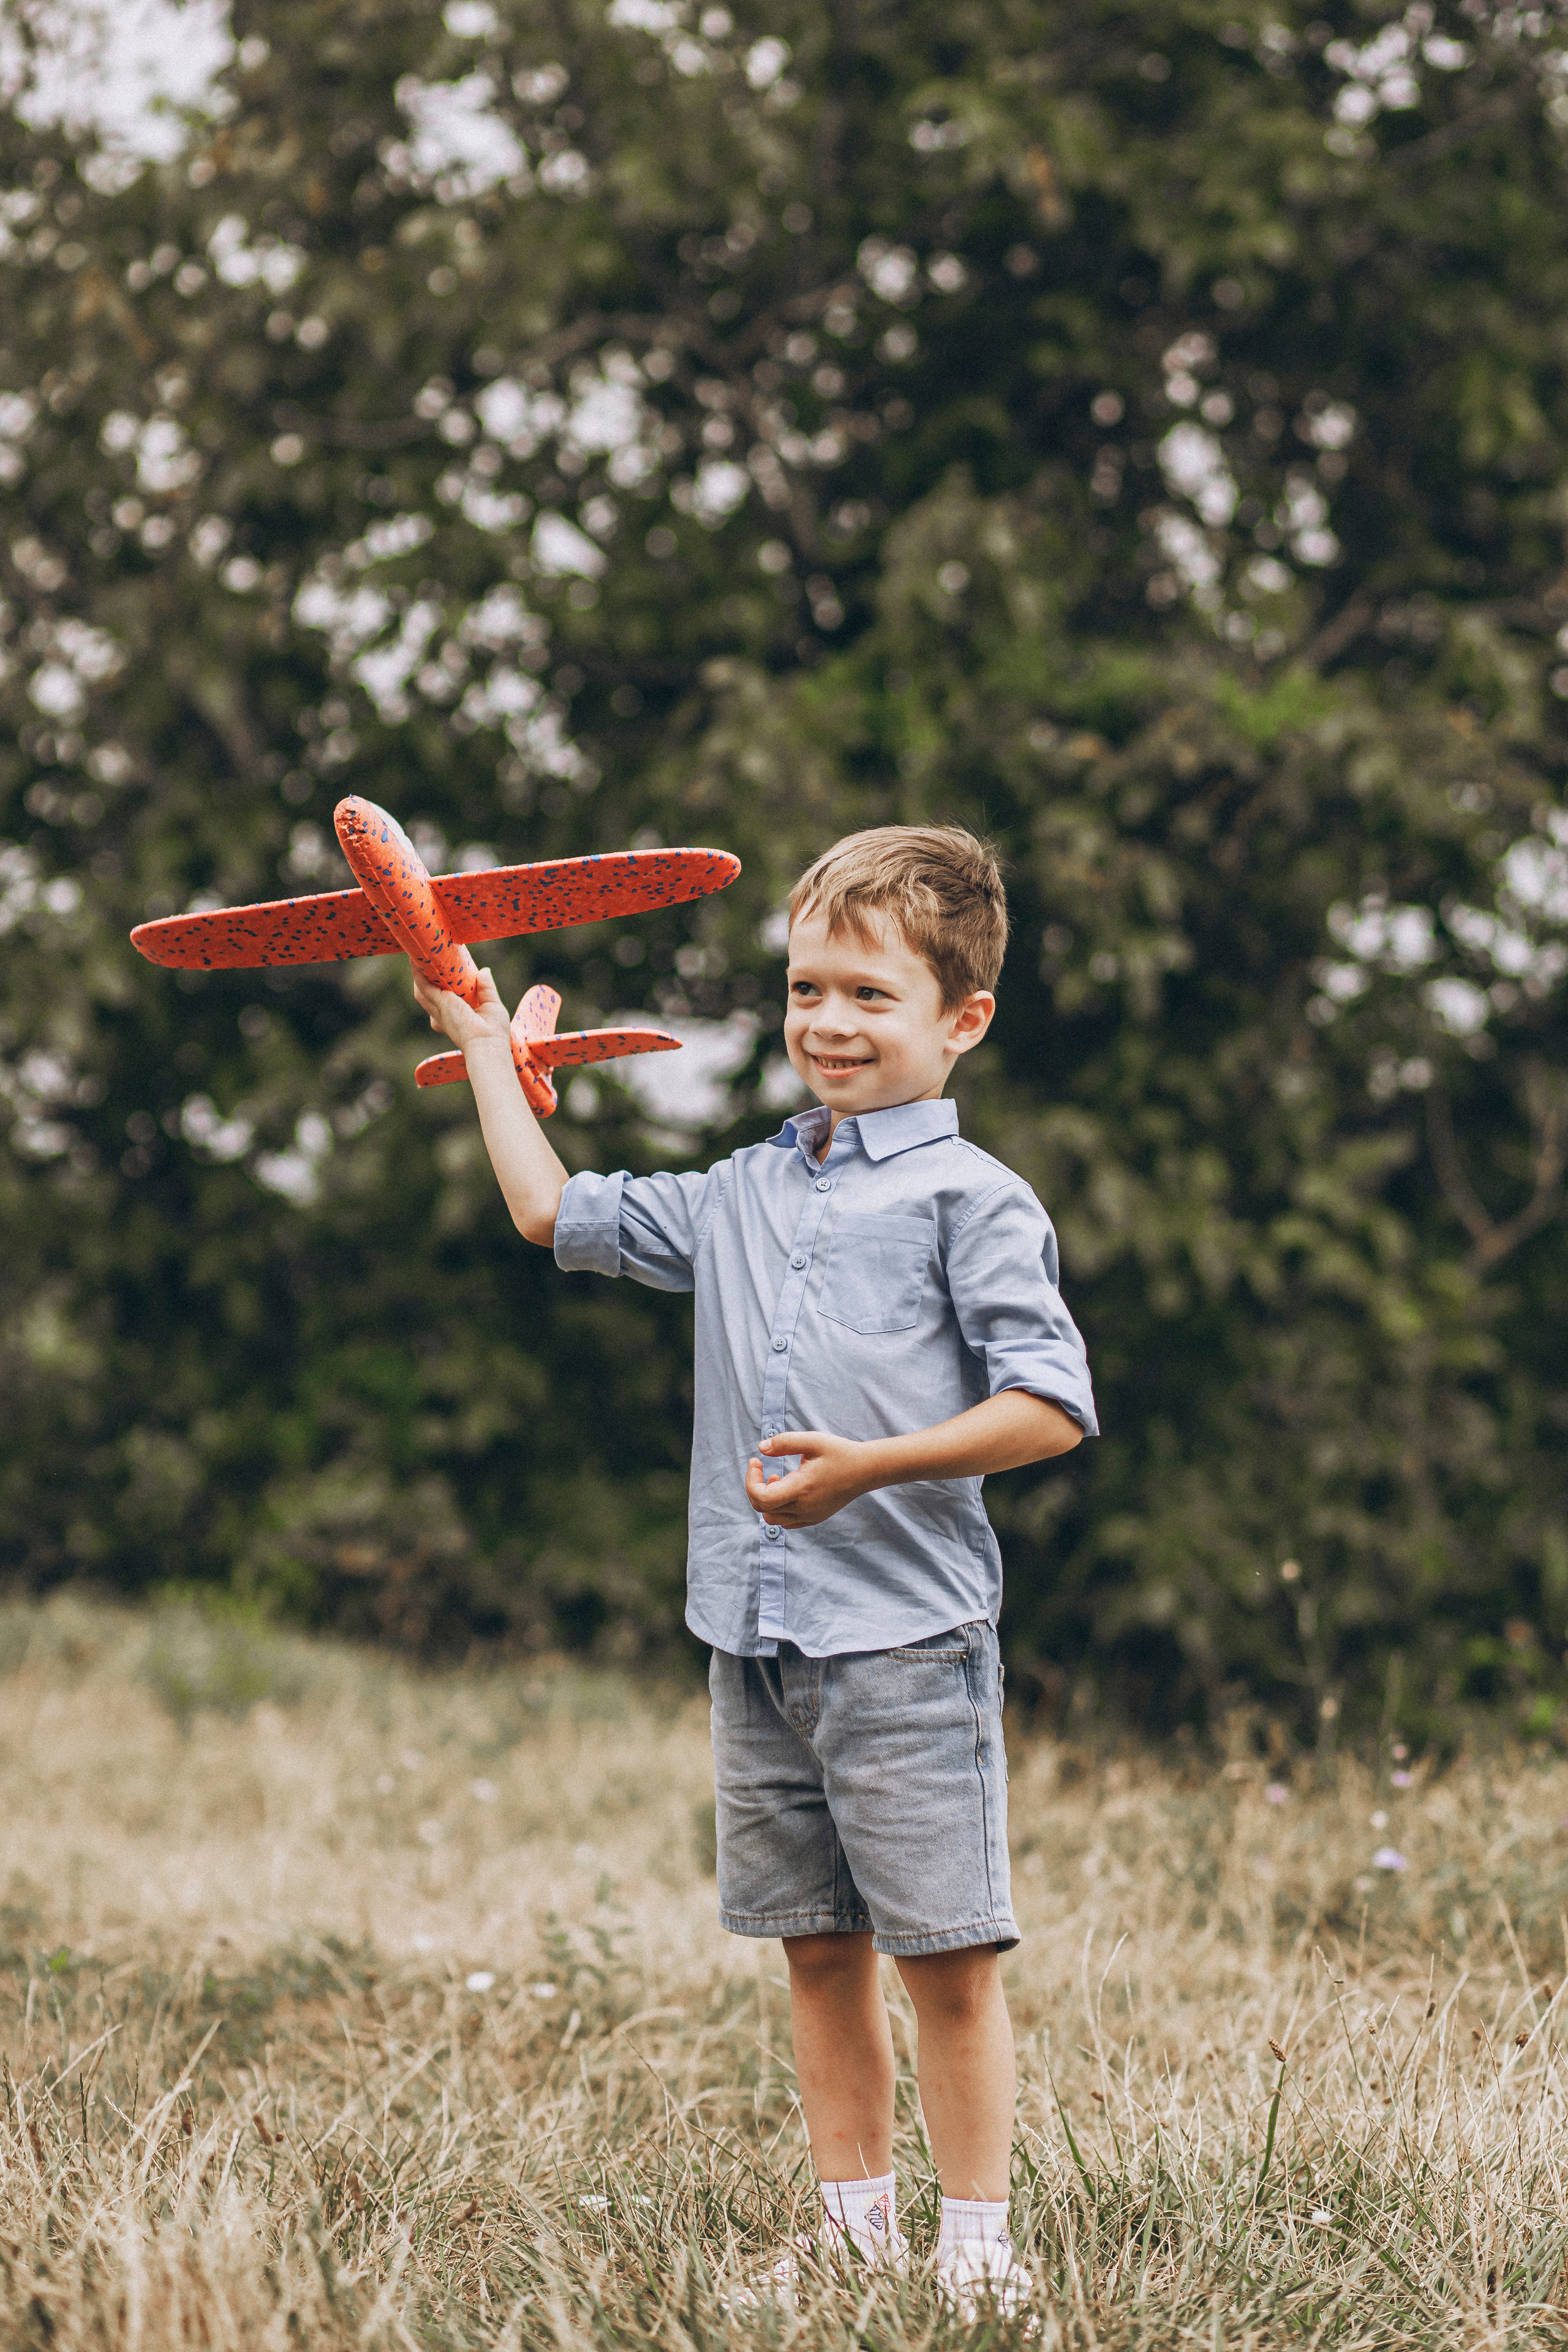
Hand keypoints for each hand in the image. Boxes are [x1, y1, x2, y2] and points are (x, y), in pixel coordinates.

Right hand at [412, 964, 511, 1053]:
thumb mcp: (492, 1004)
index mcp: (457, 1015)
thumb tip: (484, 970)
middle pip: (430, 993)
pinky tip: (415, 960)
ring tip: (420, 954)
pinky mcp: (440, 1003)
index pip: (446, 998)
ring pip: (422, 989)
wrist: (487, 1044)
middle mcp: (445, 1014)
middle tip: (430, 958)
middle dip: (427, 977)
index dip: (443, 984)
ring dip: (420, 973)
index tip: (446, 970)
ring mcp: (440, 1009)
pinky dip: (418, 973)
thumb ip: (486, 988)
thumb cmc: (493, 1032)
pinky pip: (423, 985)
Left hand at [744, 1430, 872, 1528]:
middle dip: (755, 1488)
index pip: (762, 1498)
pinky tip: (787, 1489)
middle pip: (763, 1510)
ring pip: (773, 1519)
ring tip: (777, 1479)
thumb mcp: (812, 1440)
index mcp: (801, 1489)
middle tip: (763, 1468)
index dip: (751, 1481)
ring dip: (766, 1500)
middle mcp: (804, 1508)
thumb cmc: (840, 1452)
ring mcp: (810, 1516)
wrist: (866, 1470)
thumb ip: (784, 1442)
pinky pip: (787, 1522)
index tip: (756, 1461)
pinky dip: (778, 1509)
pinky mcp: (815, 1518)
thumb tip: (761, 1448)